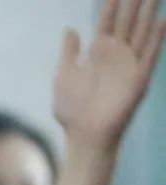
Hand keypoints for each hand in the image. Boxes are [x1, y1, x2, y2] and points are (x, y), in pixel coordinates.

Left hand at [53, 0, 165, 146]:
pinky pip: (150, 54)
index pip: (108, 21)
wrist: (84, 135)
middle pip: (129, 21)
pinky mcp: (139, 78)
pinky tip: (162, 21)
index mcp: (98, 53)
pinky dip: (156, 38)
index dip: (113, 4)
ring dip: (150, 13)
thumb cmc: (72, 110)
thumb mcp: (64, 76)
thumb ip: (69, 52)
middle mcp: (117, 55)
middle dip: (135, 2)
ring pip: (142, 31)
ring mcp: (130, 65)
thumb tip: (70, 29)